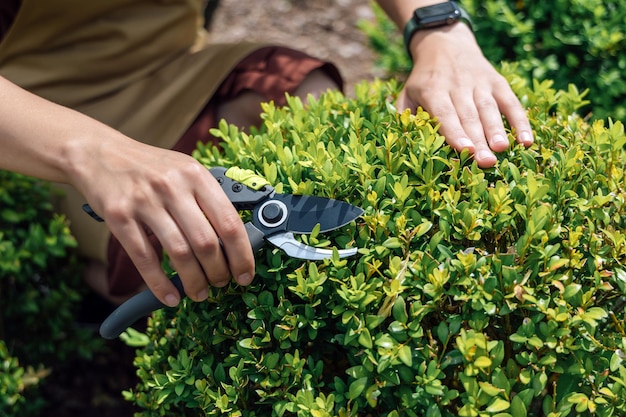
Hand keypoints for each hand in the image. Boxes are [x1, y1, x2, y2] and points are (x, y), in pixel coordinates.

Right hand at [69, 135, 255, 306]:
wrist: (98, 152)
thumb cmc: (149, 167)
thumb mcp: (184, 171)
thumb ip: (207, 199)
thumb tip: (234, 241)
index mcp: (196, 176)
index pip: (229, 222)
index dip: (242, 254)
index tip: (245, 274)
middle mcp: (173, 186)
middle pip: (206, 242)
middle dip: (218, 272)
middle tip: (221, 283)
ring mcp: (144, 201)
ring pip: (179, 253)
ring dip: (194, 281)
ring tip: (200, 293)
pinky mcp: (119, 216)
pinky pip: (145, 258)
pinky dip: (160, 284)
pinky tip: (170, 297)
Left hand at [397, 22, 533, 167]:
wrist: (444, 44)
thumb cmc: (424, 80)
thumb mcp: (408, 93)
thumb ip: (406, 116)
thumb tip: (409, 142)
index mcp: (433, 90)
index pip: (445, 114)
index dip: (455, 132)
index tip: (465, 150)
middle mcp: (457, 85)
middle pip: (469, 116)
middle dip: (478, 140)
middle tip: (486, 162)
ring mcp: (479, 83)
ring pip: (489, 109)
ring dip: (497, 130)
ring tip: (503, 149)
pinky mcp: (497, 82)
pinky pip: (510, 102)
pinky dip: (520, 121)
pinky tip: (526, 141)